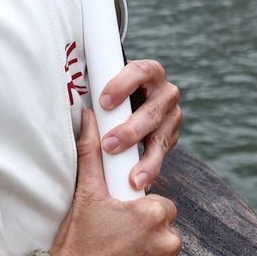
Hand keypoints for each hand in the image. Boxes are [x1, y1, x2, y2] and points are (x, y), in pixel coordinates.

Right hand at [48, 107, 183, 255]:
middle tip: (119, 252)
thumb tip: (89, 117)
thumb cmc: (75, 246)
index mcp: (153, 214)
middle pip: (166, 238)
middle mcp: (168, 243)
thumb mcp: (85, 196)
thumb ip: (91, 152)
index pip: (162, 211)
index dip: (142, 219)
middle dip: (148, 244)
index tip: (123, 230)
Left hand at [97, 59, 180, 191]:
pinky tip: (140, 183)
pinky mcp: (172, 136)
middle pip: (152, 110)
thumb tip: (84, 112)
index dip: (122, 86)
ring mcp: (172, 115)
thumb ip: (95, 94)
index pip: (139, 72)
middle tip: (109, 145)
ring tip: (132, 178)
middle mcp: (165, 92)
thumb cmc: (109, 96)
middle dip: (130, 130)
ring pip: (160, 136)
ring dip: (146, 158)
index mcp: (149, 72)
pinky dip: (151, 169)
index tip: (103, 104)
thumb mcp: (104, 91)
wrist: (127, 108)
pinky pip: (162, 154)